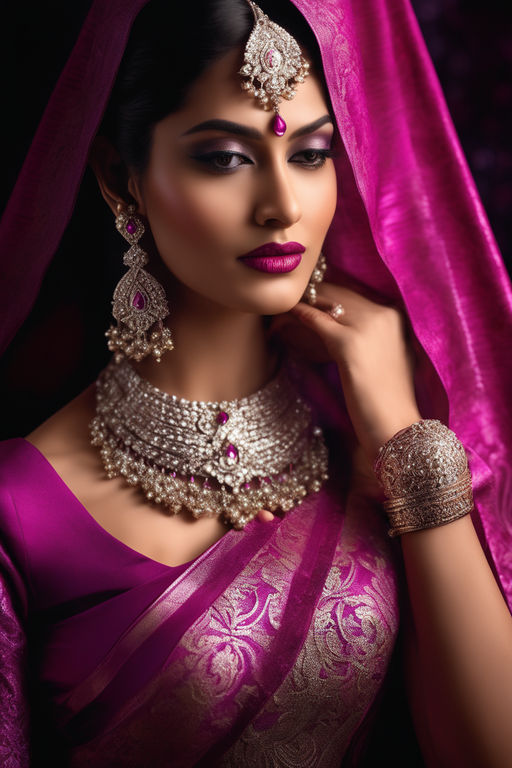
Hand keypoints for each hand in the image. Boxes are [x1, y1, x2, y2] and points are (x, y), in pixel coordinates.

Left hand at [273, 282, 421, 462]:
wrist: (397, 426)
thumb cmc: (389, 400)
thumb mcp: (387, 358)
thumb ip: (371, 337)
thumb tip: (341, 330)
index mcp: (395, 314)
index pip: (352, 292)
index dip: (325, 294)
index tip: (305, 299)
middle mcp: (384, 313)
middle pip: (337, 291)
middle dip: (309, 295)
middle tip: (286, 303)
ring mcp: (368, 325)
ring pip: (323, 301)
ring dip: (298, 304)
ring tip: (277, 313)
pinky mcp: (349, 343)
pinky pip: (315, 319)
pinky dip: (295, 317)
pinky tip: (278, 321)